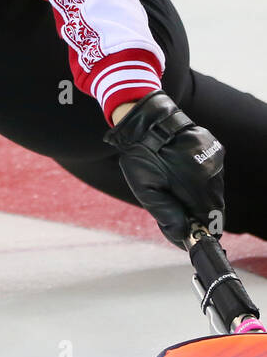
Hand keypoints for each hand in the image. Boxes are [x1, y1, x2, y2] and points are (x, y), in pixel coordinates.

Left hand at [102, 90, 224, 245]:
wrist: (146, 122)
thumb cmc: (141, 156)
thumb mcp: (144, 187)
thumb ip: (164, 212)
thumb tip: (181, 235)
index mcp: (197, 186)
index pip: (211, 220)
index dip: (201, 230)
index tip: (190, 233)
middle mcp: (212, 174)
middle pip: (214, 208)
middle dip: (199, 214)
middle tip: (180, 211)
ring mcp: (216, 162)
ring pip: (214, 191)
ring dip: (200, 196)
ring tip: (178, 187)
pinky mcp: (216, 151)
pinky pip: (213, 174)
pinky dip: (201, 180)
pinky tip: (183, 173)